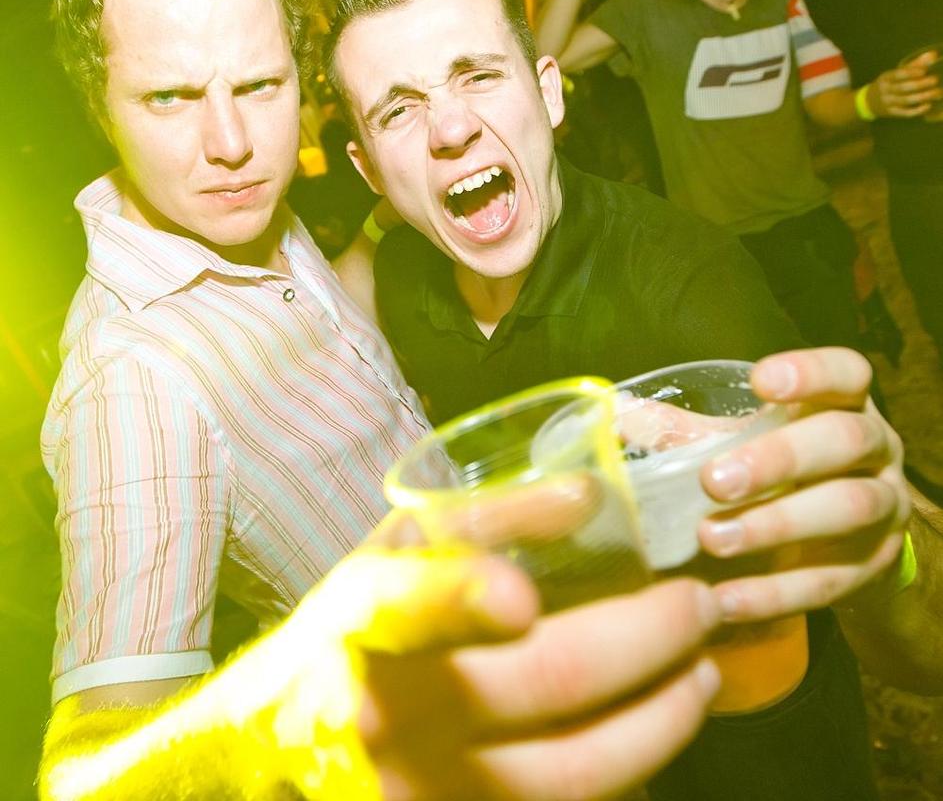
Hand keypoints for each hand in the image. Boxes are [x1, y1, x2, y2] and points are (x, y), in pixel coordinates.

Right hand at [333, 499, 720, 800]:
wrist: (296, 741)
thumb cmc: (355, 631)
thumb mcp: (396, 552)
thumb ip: (486, 517)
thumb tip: (590, 495)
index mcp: (366, 624)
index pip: (409, 607)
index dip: (461, 601)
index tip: (519, 599)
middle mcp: (393, 716)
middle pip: (543, 684)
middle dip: (649, 639)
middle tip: (698, 606)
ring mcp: (431, 788)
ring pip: (575, 772)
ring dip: (663, 719)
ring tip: (701, 672)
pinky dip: (631, 770)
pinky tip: (656, 730)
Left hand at [697, 347, 909, 620]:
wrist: (843, 543)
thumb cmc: (780, 474)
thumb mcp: (739, 443)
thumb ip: (683, 430)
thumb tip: (611, 413)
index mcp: (839, 405)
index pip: (845, 373)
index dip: (811, 373)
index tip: (761, 382)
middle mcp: (874, 450)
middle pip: (845, 439)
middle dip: (779, 458)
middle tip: (713, 481)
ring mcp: (883, 508)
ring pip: (848, 508)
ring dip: (777, 524)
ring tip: (713, 539)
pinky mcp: (874, 568)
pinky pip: (831, 581)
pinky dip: (775, 593)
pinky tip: (727, 599)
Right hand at [867, 51, 942, 118]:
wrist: (870, 102)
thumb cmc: (889, 84)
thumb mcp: (896, 73)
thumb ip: (915, 64)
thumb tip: (933, 55)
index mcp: (885, 78)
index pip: (897, 75)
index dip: (910, 73)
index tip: (924, 71)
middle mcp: (885, 91)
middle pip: (903, 88)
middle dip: (919, 84)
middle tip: (935, 80)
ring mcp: (888, 103)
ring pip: (906, 100)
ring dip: (922, 96)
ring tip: (937, 92)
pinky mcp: (892, 113)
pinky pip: (905, 113)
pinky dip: (917, 110)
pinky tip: (928, 105)